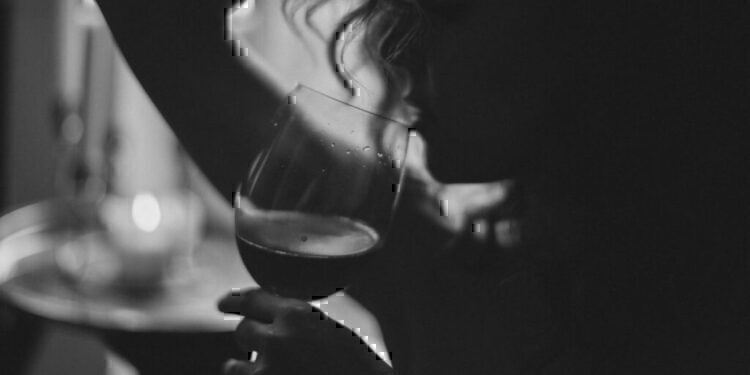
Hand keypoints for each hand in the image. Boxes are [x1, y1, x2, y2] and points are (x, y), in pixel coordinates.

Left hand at [217, 289, 392, 374]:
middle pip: (243, 330)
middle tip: (265, 349)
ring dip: (243, 366)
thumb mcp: (332, 331)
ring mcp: (267, 371)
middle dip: (251, 338)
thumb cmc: (357, 367)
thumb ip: (300, 322)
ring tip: (259, 370)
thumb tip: (271, 319)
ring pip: (234, 365)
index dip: (234, 300)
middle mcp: (277, 339)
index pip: (252, 299)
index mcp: (298, 315)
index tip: (223, 303)